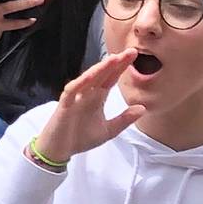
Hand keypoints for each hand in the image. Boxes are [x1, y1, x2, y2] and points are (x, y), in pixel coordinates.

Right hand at [30, 50, 143, 166]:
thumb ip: (124, 119)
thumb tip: (143, 108)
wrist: (60, 151)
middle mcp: (86, 94)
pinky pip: (71, 91)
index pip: (110, 79)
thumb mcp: (108, 130)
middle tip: (130, 52)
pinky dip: (80, 82)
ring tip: (113, 59)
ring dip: (99, 69)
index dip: (121, 67)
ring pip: (87, 79)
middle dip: (115, 63)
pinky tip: (90, 75)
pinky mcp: (64, 105)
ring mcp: (75, 98)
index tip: (133, 56)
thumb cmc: (80, 138)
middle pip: (102, 75)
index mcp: (97, 98)